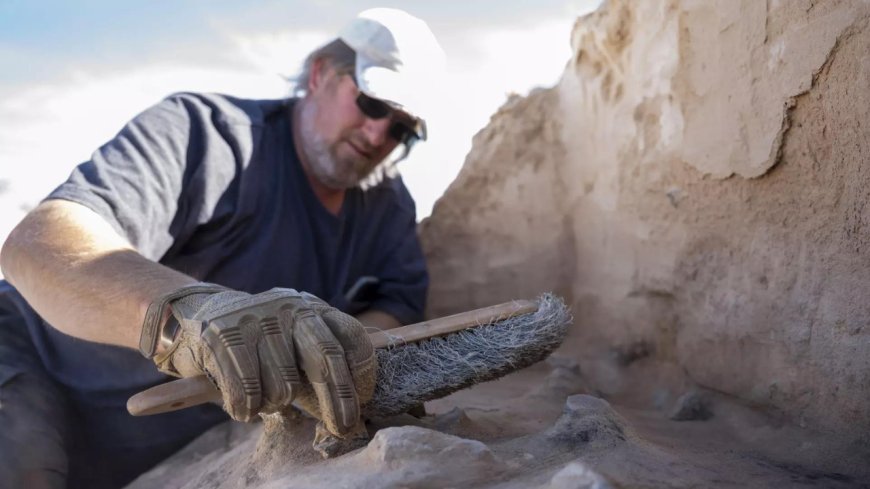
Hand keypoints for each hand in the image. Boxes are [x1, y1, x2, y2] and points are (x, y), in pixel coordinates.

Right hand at [140, 285, 376, 436]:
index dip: (362, 371)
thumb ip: (319, 368)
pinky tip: (243, 406)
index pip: (348, 336)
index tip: (364, 400)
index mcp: (310, 308)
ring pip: (283, 386)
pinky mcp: (222, 336)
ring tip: (265, 399)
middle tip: (344, 427)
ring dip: (276, 405)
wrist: (195, 315)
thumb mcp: (292, 343)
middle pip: (324, 357)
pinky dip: (247, 409)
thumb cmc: (257, 344)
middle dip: (339, 399)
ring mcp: (255, 319)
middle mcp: (287, 308)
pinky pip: (247, 393)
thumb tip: (348, 412)